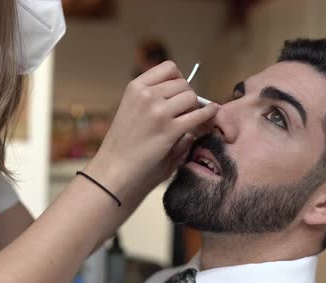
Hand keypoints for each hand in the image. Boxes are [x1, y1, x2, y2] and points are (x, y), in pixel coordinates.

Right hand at [86, 61, 218, 199]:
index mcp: (135, 87)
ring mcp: (158, 112)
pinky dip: (209, 114)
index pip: (169, 68)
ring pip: (191, 97)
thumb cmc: (123, 146)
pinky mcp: (170, 130)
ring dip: (194, 108)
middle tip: (185, 112)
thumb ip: (155, 99)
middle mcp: (146, 95)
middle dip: (187, 96)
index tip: (178, 93)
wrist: (113, 171)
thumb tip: (187, 94)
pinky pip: (199, 115)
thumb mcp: (131, 110)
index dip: (178, 79)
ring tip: (189, 121)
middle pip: (183, 84)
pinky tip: (211, 114)